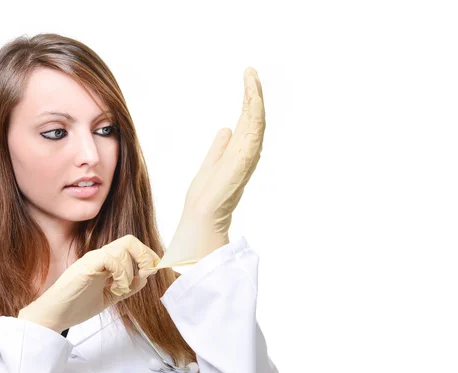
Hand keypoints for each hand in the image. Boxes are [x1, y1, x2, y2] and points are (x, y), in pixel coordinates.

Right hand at [18, 235, 160, 332]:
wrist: (53, 316)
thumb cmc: (75, 306)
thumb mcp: (109, 297)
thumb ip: (126, 287)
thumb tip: (145, 278)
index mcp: (105, 262)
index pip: (130, 246)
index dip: (147, 254)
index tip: (155, 268)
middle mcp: (99, 256)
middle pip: (129, 240)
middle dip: (145, 255)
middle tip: (147, 272)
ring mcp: (92, 259)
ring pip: (123, 249)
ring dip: (131, 270)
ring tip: (122, 289)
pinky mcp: (86, 266)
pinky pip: (110, 258)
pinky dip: (121, 273)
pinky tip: (116, 288)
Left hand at [152, 67, 265, 269]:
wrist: (202, 215)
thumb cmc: (206, 196)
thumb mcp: (211, 164)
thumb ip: (219, 148)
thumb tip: (225, 130)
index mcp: (238, 152)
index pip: (246, 122)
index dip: (248, 101)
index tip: (247, 79)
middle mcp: (246, 152)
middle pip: (254, 118)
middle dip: (253, 94)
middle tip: (250, 71)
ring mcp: (247, 155)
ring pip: (255, 121)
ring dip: (254, 98)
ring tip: (251, 77)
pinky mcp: (244, 158)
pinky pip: (253, 130)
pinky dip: (253, 112)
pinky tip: (252, 96)